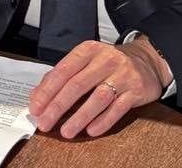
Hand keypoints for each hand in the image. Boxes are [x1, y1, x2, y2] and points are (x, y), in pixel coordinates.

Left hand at [28, 38, 171, 138]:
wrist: (146, 60)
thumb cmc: (108, 63)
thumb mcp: (86, 62)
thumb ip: (61, 76)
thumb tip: (38, 96)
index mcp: (88, 50)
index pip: (64, 70)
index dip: (48, 90)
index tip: (36, 107)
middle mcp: (105, 60)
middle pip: (77, 84)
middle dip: (58, 106)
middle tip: (45, 123)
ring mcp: (122, 75)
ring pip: (98, 97)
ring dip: (80, 117)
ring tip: (66, 132)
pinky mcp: (135, 90)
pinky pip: (117, 108)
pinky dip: (103, 121)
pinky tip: (91, 130)